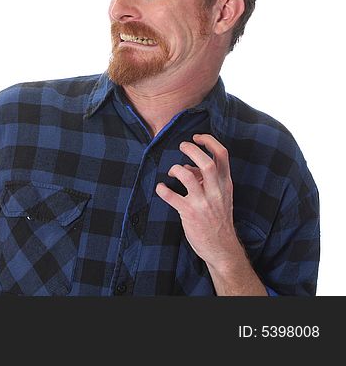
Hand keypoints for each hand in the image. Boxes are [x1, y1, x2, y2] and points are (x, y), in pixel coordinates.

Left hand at [155, 134, 243, 271]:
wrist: (222, 248)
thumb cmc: (218, 219)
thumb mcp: (220, 196)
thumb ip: (206, 180)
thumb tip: (187, 166)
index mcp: (225, 184)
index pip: (223, 155)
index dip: (209, 141)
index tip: (197, 137)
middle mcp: (216, 192)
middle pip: (206, 163)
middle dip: (191, 149)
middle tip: (182, 146)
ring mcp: (203, 203)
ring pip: (187, 176)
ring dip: (176, 169)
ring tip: (172, 172)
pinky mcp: (189, 213)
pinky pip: (171, 196)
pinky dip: (162, 189)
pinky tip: (160, 188)